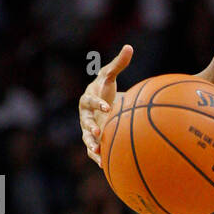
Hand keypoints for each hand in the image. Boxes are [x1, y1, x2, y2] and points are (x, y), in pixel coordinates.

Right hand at [78, 44, 133, 167]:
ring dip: (91, 145)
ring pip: (86, 137)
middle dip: (90, 128)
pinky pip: (92, 148)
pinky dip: (97, 156)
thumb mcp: (110, 75)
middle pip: (85, 121)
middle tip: (97, 132)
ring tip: (98, 153)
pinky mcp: (91, 138)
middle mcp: (85, 114)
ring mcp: (87, 128)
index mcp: (88, 98)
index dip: (98, 104)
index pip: (91, 101)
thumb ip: (119, 63)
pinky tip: (105, 166)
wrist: (99, 101)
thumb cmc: (105, 87)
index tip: (108, 108)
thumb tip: (129, 47)